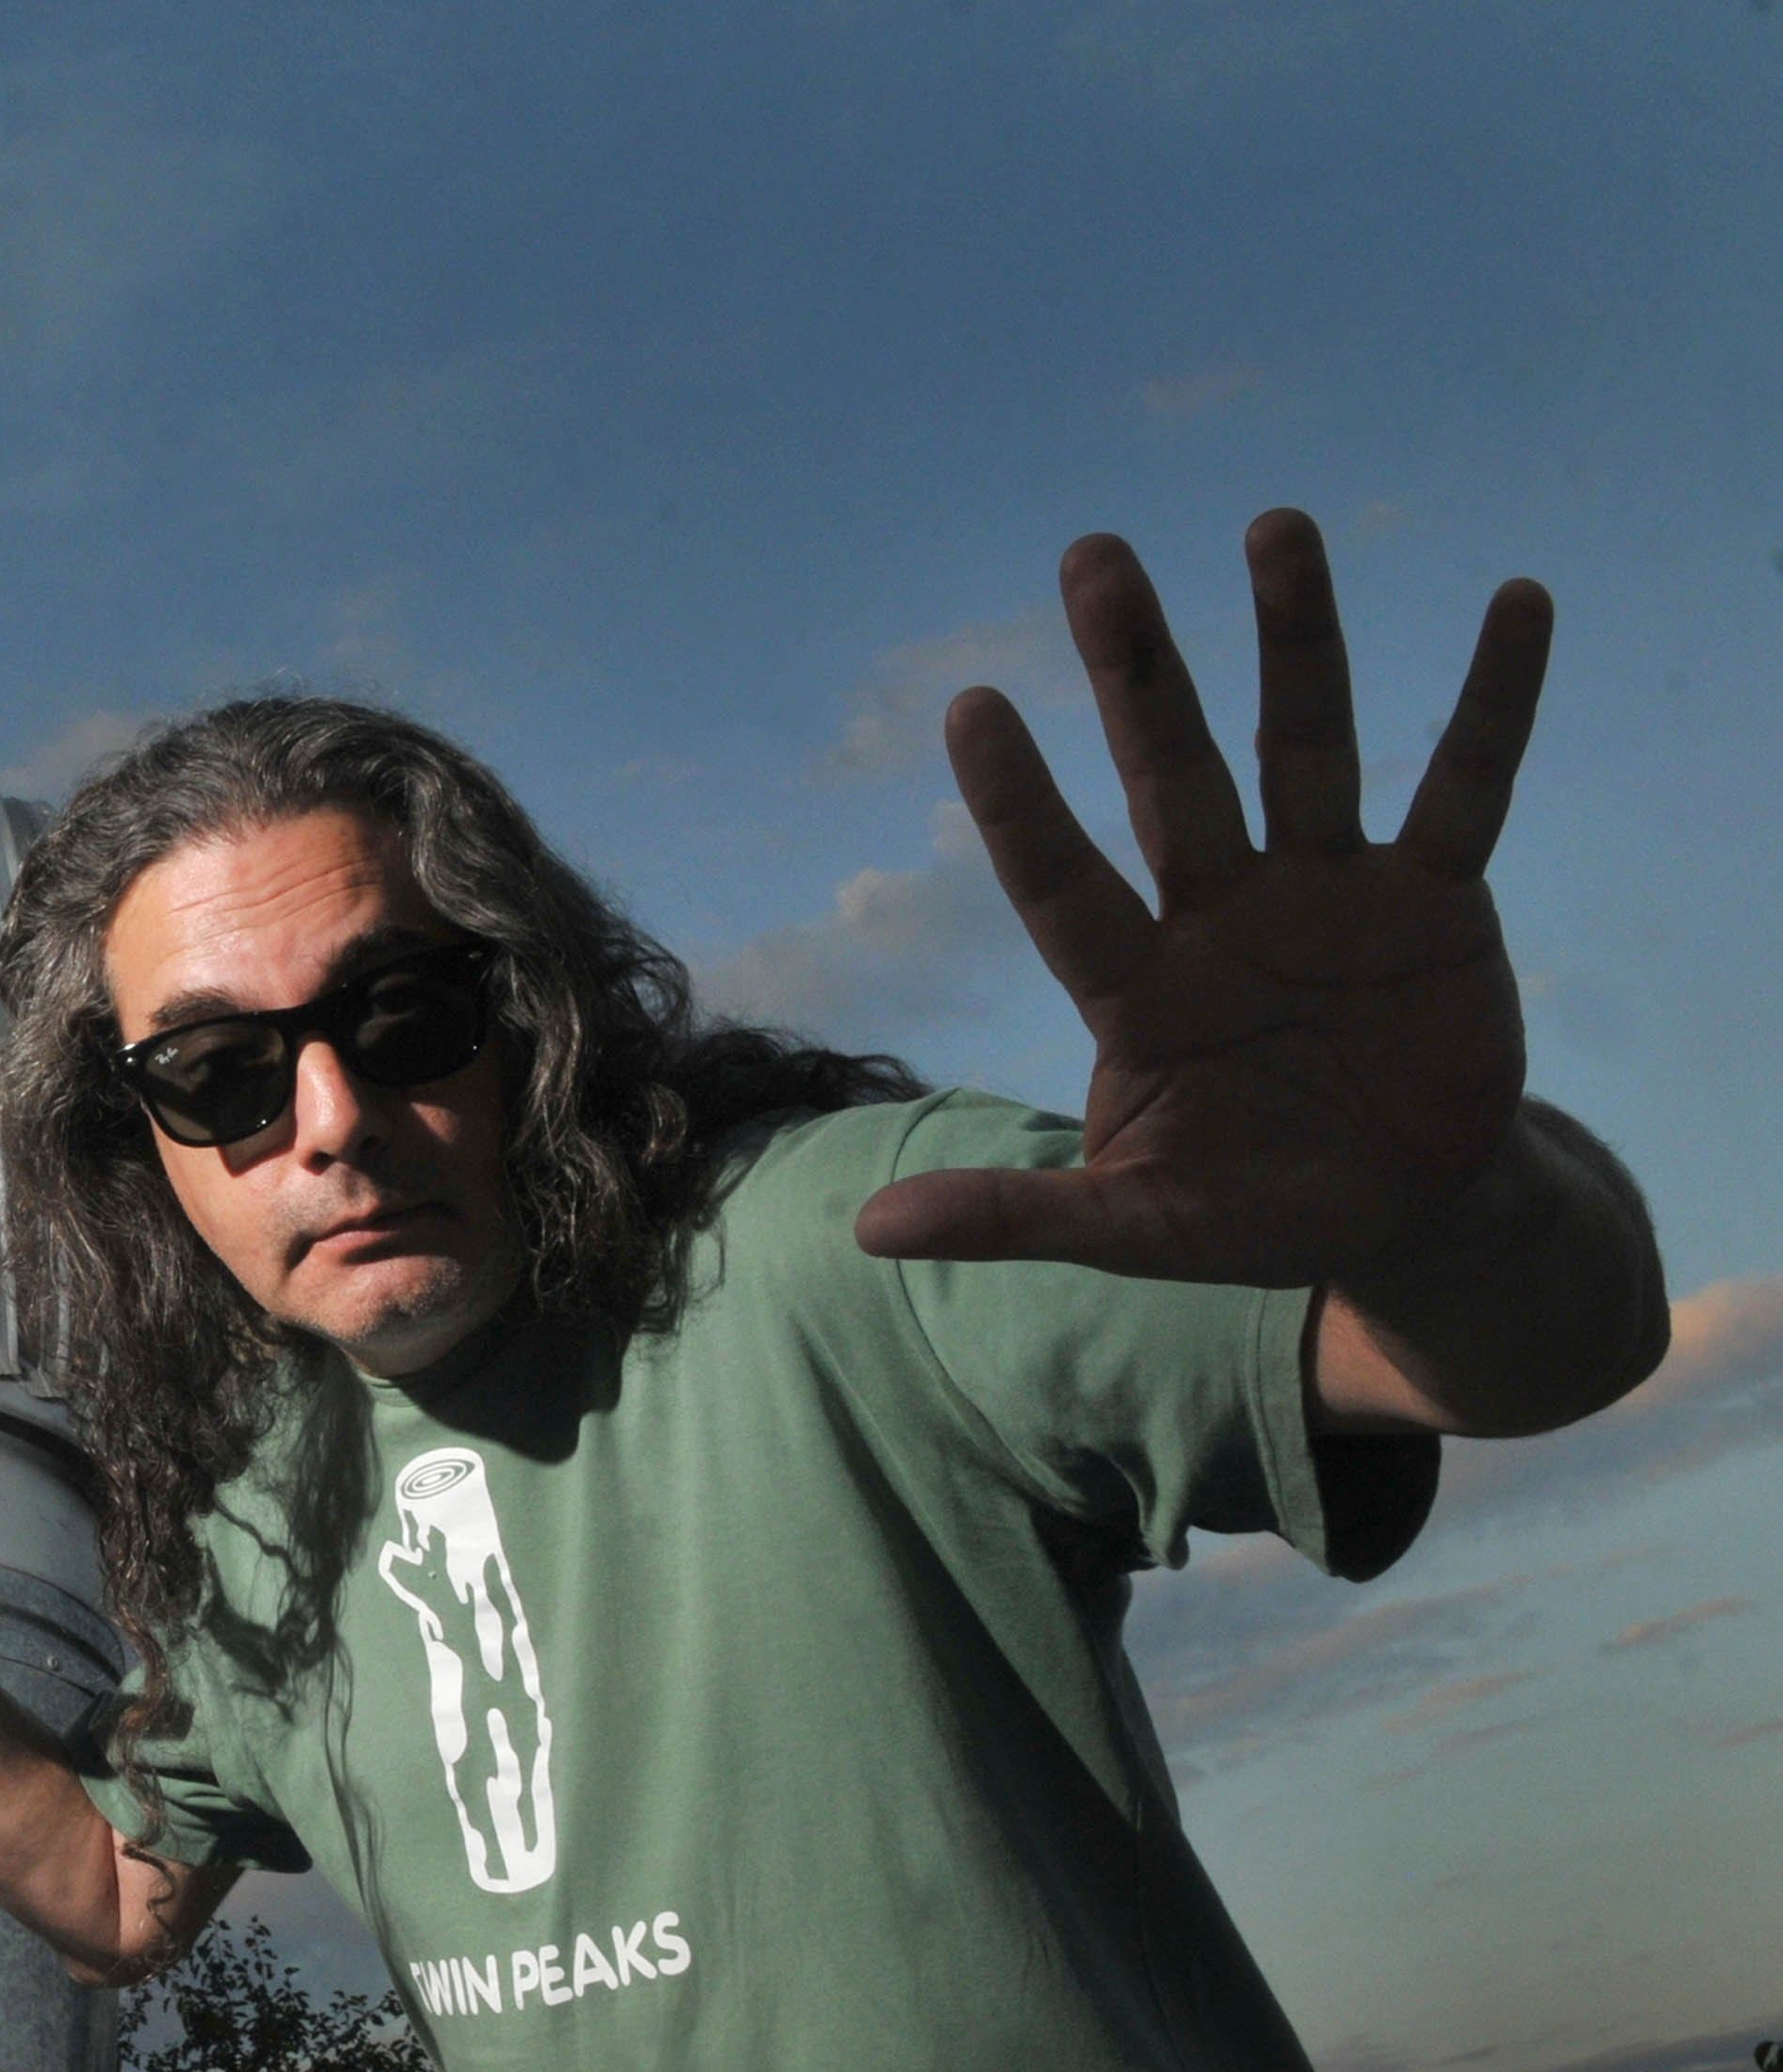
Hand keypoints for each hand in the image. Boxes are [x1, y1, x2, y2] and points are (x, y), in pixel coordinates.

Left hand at [856, 508, 1550, 1285]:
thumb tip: (867, 1234)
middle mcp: (1223, 913)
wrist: (1402, 1216)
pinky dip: (1495, 702)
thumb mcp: (1137, 1228)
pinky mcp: (1439, 901)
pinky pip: (1469, 787)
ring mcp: (1330, 893)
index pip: (1063, 880)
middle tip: (1093, 553)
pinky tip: (1519, 601)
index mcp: (1140, 989)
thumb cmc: (1253, 1215)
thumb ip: (1018, 1217)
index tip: (970, 704)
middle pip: (1172, 773)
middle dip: (1137, 669)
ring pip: (1308, 744)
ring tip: (1273, 523)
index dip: (1019, 802)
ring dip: (1294, 638)